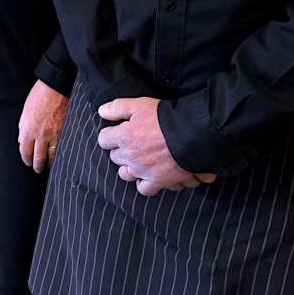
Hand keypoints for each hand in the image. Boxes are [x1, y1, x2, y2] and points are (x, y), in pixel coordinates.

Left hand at [17, 81, 67, 172]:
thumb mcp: (25, 112)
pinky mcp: (66, 132)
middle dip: (37, 166)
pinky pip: (63, 148)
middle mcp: (40, 135)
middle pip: (38, 158)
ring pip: (52, 157)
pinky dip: (61, 154)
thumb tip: (21, 141)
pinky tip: (60, 156)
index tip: (28, 162)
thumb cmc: (39, 96)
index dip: (26, 160)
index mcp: (27, 129)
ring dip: (49, 163)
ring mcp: (54, 134)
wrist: (55, 86)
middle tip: (38, 168)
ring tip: (48, 165)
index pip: (25, 152)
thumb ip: (22, 128)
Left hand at [96, 97, 216, 196]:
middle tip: (133, 143)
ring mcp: (143, 171)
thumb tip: (102, 112)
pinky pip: (145, 189)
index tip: (117, 132)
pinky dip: (146, 184)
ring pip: (126, 175)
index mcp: (123, 137)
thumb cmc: (166, 118)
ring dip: (130, 168)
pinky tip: (150, 176)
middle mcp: (130, 157)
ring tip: (139, 160)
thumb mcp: (139, 105)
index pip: (104, 139)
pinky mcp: (158, 181)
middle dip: (121, 150)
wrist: (192, 135)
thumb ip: (118, 108)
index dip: (110, 135)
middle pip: (115, 157)